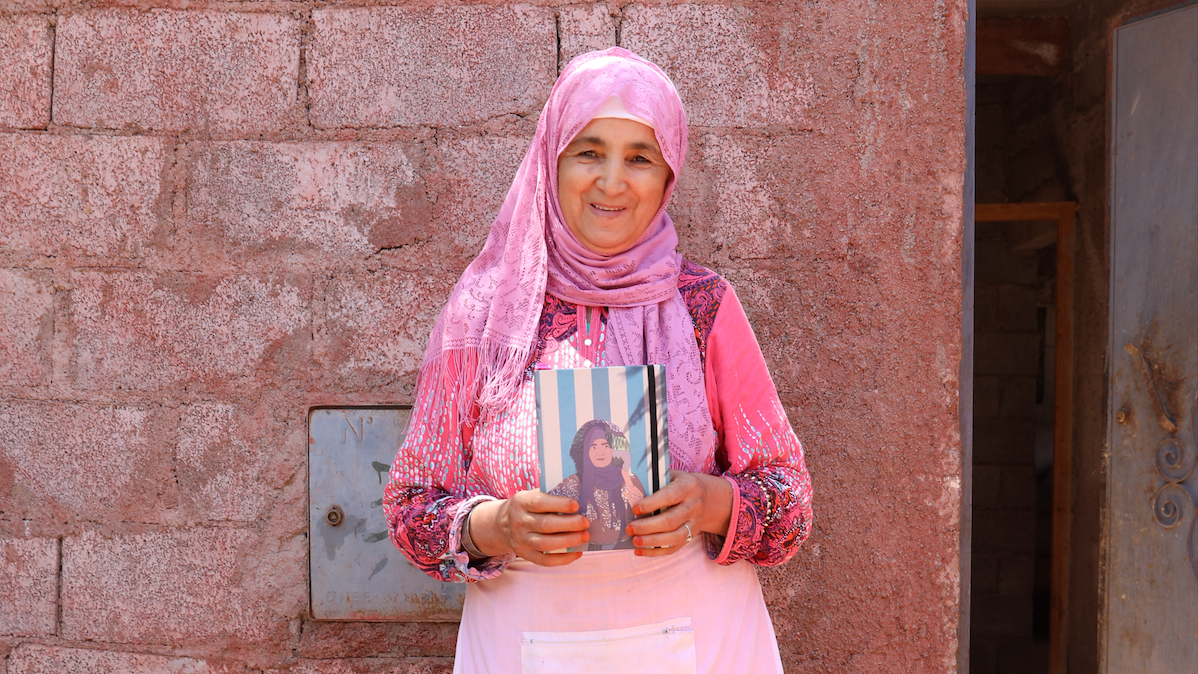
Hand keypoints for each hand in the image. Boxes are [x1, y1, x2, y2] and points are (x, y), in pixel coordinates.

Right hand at [468, 490, 590, 565]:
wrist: (502, 524)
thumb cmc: (526, 507)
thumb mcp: (530, 495)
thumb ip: (549, 495)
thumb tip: (578, 497)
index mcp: (521, 502)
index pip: (540, 503)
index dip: (558, 504)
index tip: (576, 505)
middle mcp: (519, 522)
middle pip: (545, 525)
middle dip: (568, 524)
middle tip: (585, 522)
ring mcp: (521, 540)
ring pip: (546, 544)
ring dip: (568, 541)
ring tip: (585, 535)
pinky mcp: (526, 554)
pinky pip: (545, 561)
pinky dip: (563, 559)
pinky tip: (577, 553)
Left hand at [624, 470, 731, 556]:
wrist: (707, 497)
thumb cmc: (681, 484)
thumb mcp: (672, 476)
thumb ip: (656, 483)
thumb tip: (631, 493)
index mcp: (688, 487)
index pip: (670, 496)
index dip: (652, 503)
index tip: (635, 509)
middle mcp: (694, 506)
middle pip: (671, 520)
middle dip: (648, 526)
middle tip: (630, 528)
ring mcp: (694, 523)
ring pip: (675, 537)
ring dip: (652, 541)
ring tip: (635, 541)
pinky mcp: (691, 536)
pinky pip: (674, 548)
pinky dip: (656, 552)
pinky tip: (640, 551)